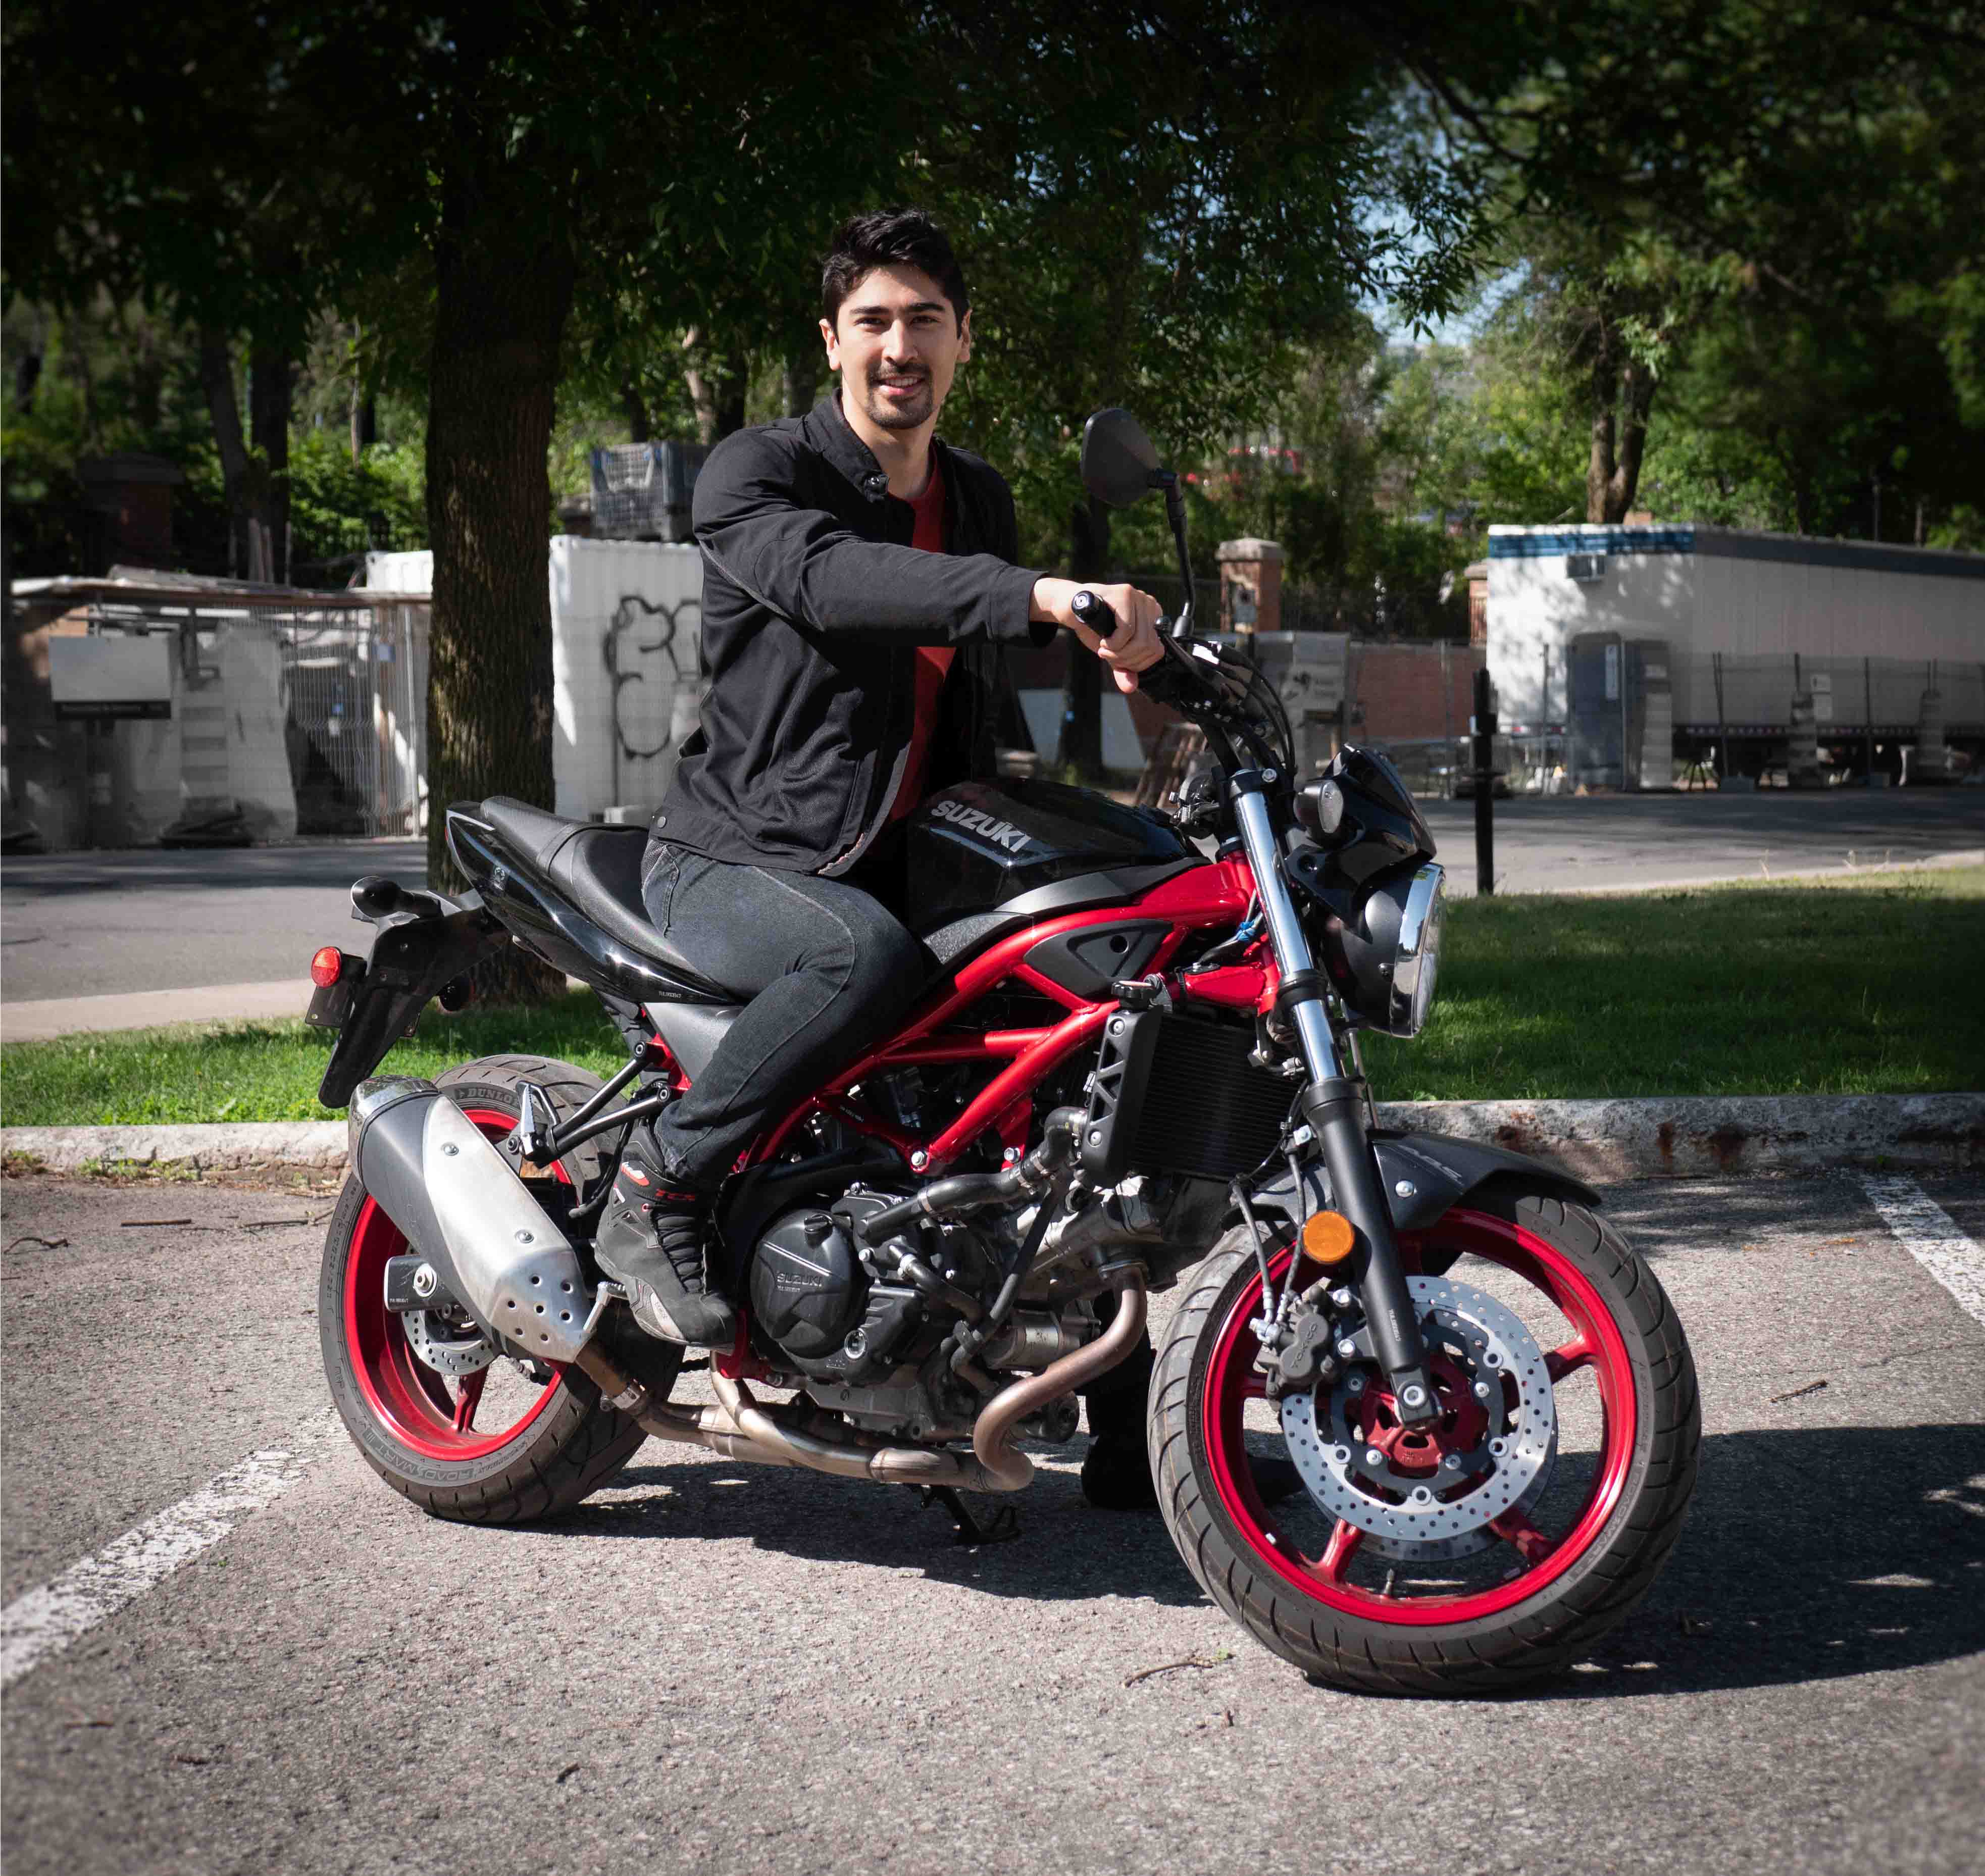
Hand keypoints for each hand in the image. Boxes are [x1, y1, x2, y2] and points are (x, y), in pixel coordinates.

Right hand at [1030, 578, 1163, 692]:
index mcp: (1152, 617)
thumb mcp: (1111, 652)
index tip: (1119, 662)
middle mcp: (1149, 605)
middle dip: (1126, 660)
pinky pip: (1127, 630)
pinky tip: (1103, 641)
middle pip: (1149, 647)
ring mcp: (1138, 597)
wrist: (1070, 606)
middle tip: (1108, 656)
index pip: (1158, 651)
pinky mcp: (1125, 594)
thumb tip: (1130, 687)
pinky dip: (1114, 643)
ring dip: (1118, 653)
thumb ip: (1123, 669)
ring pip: (1140, 640)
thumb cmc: (1092, 625)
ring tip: (1105, 650)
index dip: (1137, 664)